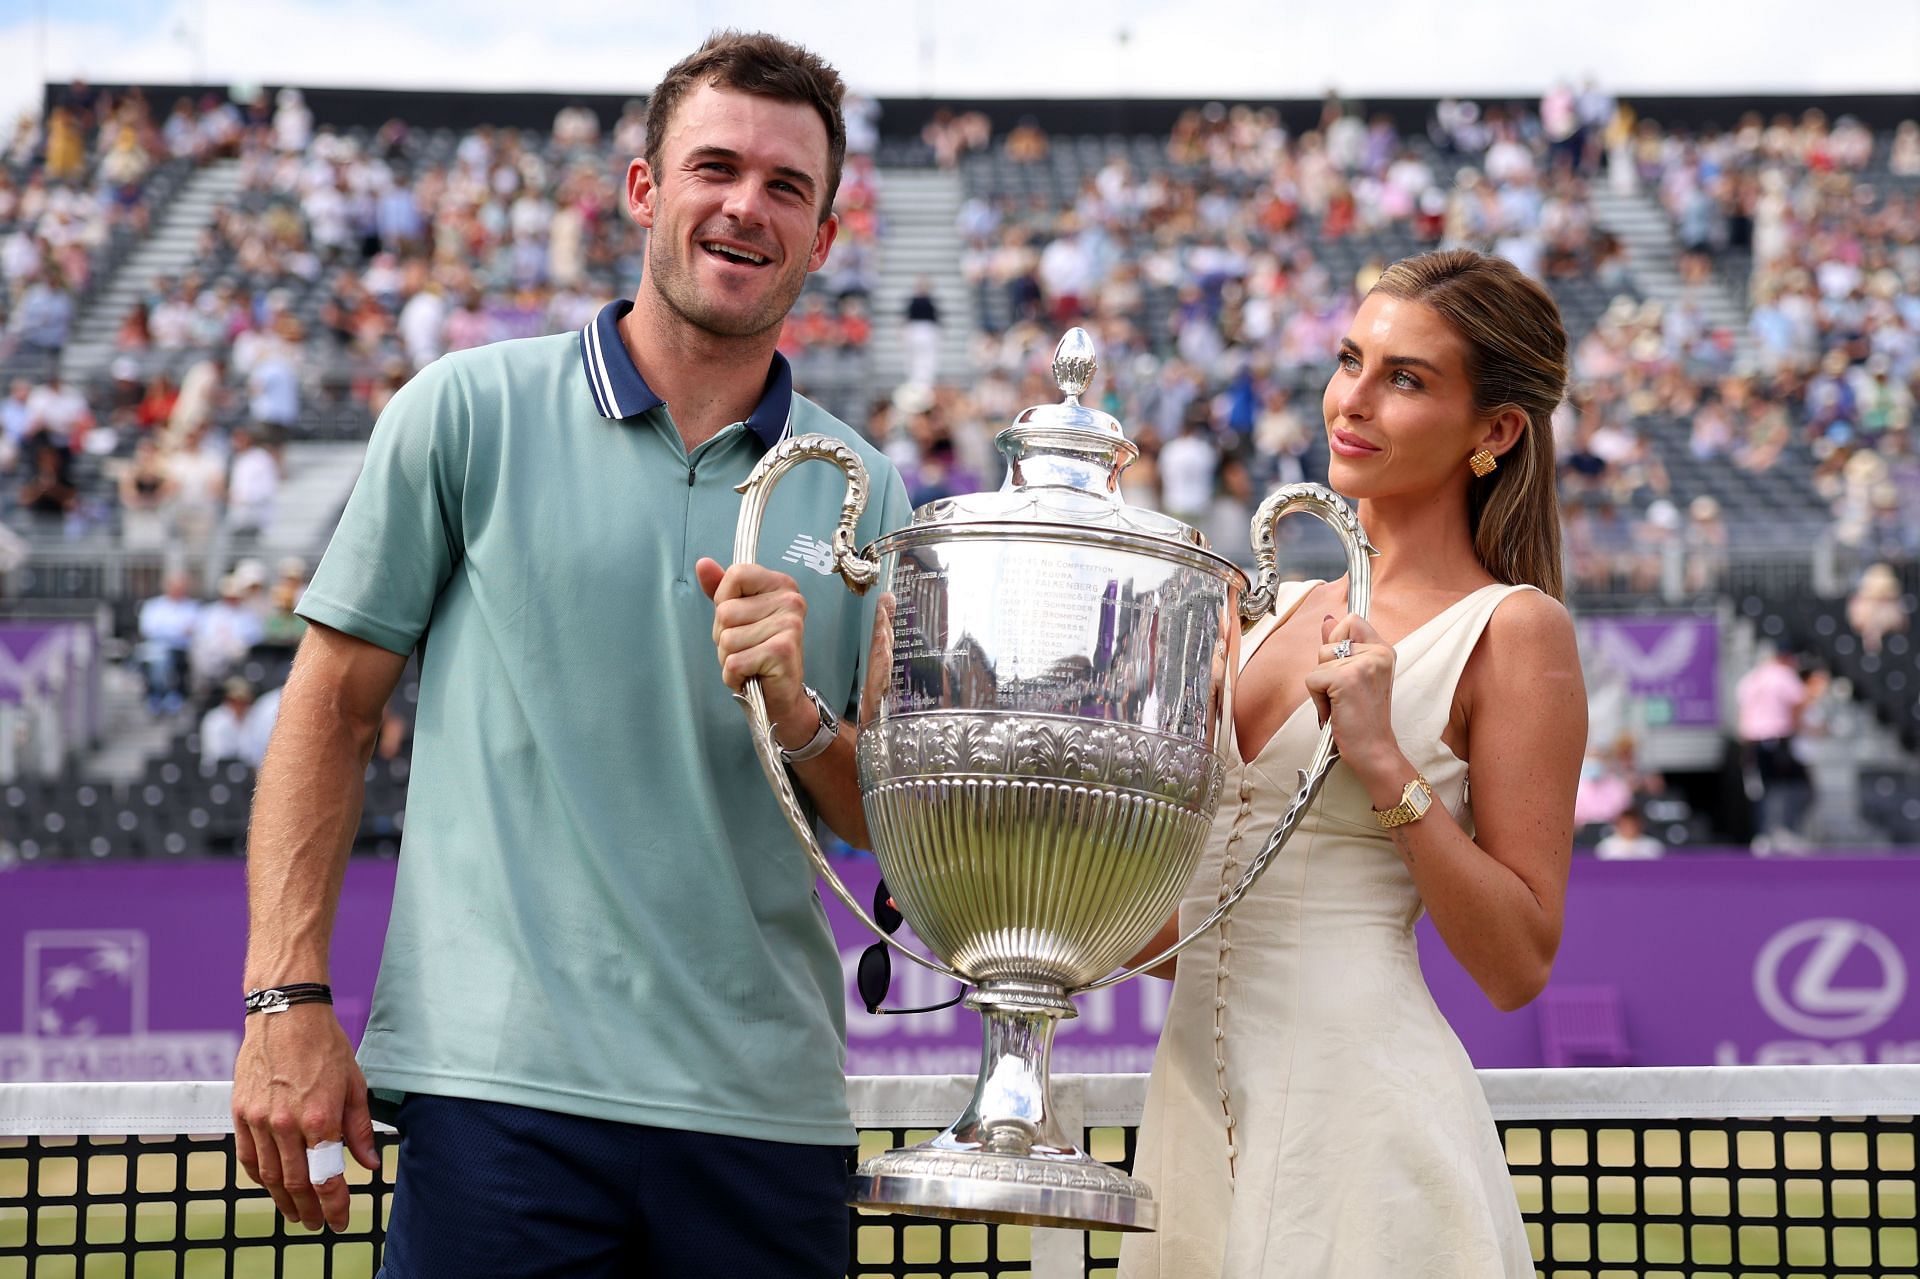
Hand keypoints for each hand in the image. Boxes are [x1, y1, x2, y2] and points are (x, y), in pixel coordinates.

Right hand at [232, 1006, 379, 1231]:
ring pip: (270, 1176)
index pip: (327, 1179)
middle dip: (311, 1210)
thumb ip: (359, 1130)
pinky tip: (272, 1186)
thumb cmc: (326, 1047)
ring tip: (297, 1214)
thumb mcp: (355, 1085)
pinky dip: (260, 1177)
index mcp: (320, 1118)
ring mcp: (259, 1120)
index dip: (335, 1206)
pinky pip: (249, 1157)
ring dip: (284, 1201)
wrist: (286, 1014)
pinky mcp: (240, 1113)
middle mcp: (286, 1125)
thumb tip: (370, 1165)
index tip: (341, 1221)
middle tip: (319, 1224)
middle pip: (297, 1184)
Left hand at [695, 557, 813, 743]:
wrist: (779, 696)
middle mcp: (790, 600)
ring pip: (727, 638)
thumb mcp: (737, 615)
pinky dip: (734, 675)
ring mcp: (789, 625)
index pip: (736, 574)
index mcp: (781, 584)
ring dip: (729, 657)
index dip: (724, 600)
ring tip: (750, 661)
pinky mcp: (783, 651)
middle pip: (726, 610)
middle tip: (746, 648)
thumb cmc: (757, 653)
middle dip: (724, 636)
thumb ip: (720, 588)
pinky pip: (734, 661)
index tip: (740, 618)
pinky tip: (751, 675)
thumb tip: (703, 563)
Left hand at [1303, 613, 1406, 790]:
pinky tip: (1335, 711)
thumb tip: (1328, 620)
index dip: (1338, 640)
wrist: (1374, 749)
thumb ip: (1343, 646)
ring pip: (1319, 662)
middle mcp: (1377, 652)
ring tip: (1341, 702)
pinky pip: (1312, 679)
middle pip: (1329, 642)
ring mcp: (1363, 664)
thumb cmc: (1365, 717)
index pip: (1352, 619)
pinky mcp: (1346, 679)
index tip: (1344, 666)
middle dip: (1327, 669)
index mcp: (1383, 650)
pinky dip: (1317, 699)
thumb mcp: (1357, 676)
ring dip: (1322, 686)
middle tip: (1345, 693)